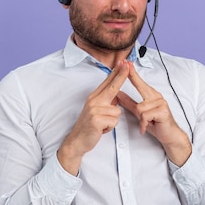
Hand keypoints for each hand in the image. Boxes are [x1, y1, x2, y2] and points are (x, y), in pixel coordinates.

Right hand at [57, 60, 130, 174]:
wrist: (77, 141)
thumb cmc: (89, 127)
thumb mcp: (96, 111)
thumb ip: (106, 102)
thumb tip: (116, 96)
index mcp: (94, 97)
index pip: (108, 82)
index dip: (116, 72)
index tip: (123, 63)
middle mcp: (93, 101)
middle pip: (112, 87)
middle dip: (121, 75)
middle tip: (128, 65)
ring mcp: (94, 110)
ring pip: (117, 112)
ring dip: (112, 121)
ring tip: (102, 125)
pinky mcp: (96, 119)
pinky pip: (114, 122)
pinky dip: (110, 128)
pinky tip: (101, 129)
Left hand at [116, 61, 191, 165]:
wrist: (169, 135)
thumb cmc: (156, 123)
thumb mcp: (139, 113)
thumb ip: (129, 103)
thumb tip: (118, 94)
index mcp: (151, 95)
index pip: (140, 82)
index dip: (133, 73)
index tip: (127, 63)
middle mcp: (157, 97)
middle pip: (141, 87)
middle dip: (133, 77)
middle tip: (127, 65)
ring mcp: (161, 103)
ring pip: (140, 108)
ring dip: (140, 119)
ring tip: (145, 123)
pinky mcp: (163, 111)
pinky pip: (145, 116)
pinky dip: (144, 124)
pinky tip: (146, 127)